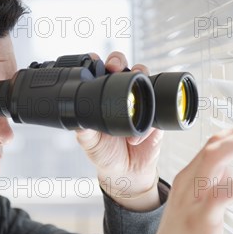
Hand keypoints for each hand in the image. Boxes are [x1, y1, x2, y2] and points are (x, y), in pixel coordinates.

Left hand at [75, 52, 162, 210]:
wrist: (127, 173)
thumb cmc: (105, 155)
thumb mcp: (90, 143)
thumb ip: (84, 131)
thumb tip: (74, 120)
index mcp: (102, 99)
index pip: (101, 73)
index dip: (98, 63)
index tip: (94, 60)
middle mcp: (122, 96)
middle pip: (124, 68)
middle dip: (119, 61)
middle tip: (114, 66)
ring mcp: (141, 104)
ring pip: (144, 80)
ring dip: (141, 75)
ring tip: (135, 80)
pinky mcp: (156, 117)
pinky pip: (157, 109)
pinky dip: (150, 119)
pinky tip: (141, 132)